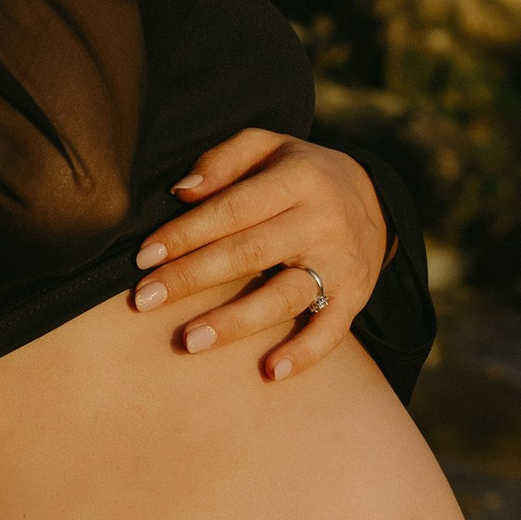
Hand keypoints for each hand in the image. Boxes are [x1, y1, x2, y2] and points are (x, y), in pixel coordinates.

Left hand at [131, 130, 390, 382]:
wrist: (376, 199)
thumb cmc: (301, 174)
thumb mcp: (268, 147)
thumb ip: (224, 160)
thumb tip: (181, 192)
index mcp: (299, 179)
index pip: (232, 209)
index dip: (186, 233)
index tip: (144, 257)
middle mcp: (322, 222)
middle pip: (250, 253)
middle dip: (192, 278)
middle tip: (144, 300)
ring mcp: (340, 264)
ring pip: (284, 296)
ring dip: (235, 321)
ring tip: (189, 340)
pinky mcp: (355, 298)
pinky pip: (330, 331)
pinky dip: (303, 354)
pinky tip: (270, 372)